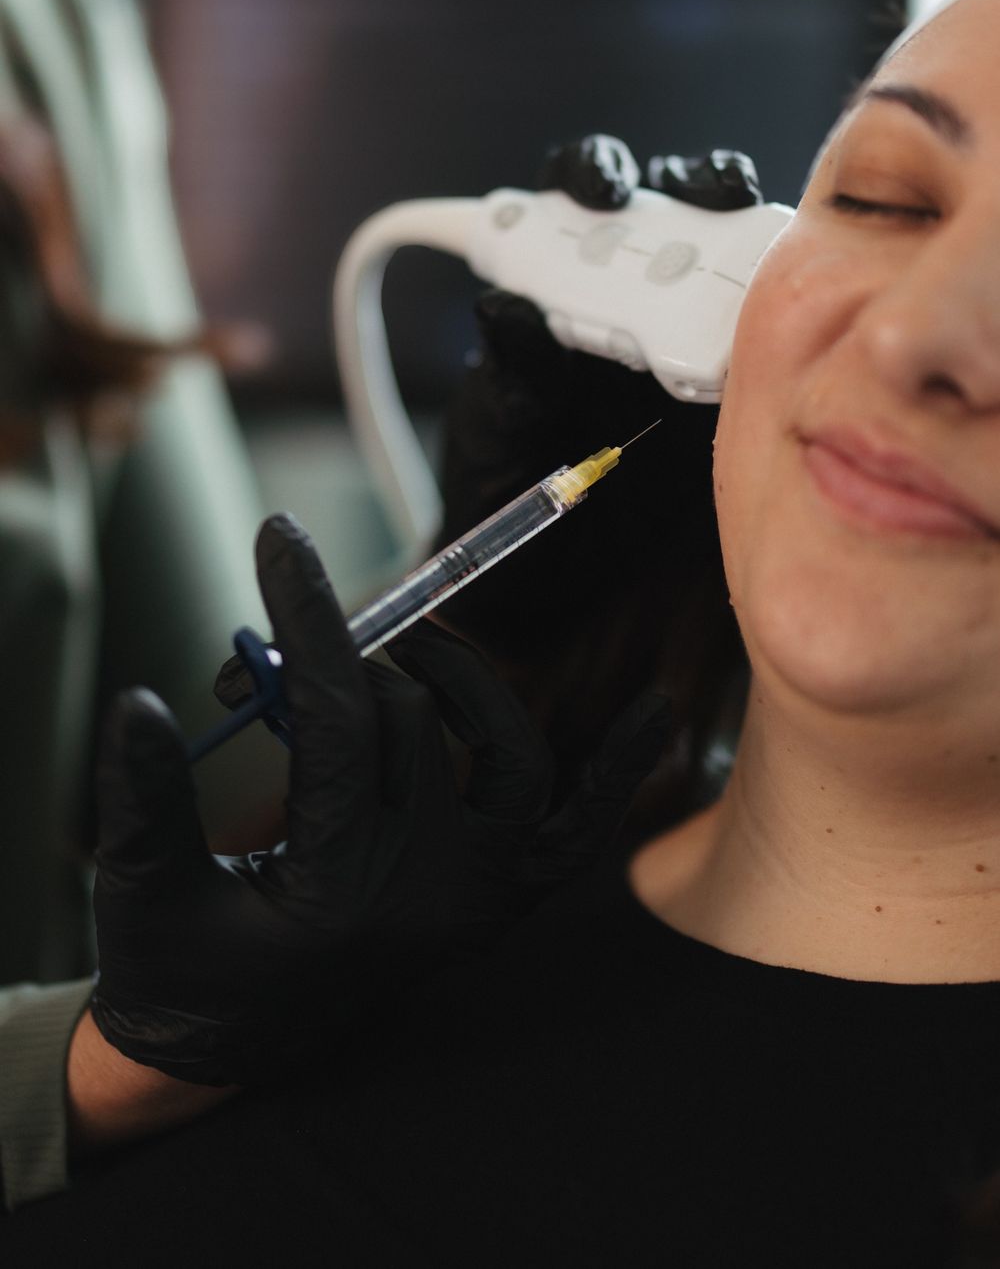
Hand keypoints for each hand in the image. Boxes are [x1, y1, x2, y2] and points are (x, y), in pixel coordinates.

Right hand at [91, 515, 669, 1085]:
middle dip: (340, 660)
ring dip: (464, 684)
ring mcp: (480, 901)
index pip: (340, 717)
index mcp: (340, 890)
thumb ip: (141, 798)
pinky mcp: (501, 903)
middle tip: (277, 649)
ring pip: (510, 757)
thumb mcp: (140, 889)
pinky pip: (579, 831)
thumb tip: (140, 702)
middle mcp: (431, 896)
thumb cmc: (179, 965)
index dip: (310, 618)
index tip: (282, 541)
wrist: (232, 1046)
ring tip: (401, 649)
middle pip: (411, 723)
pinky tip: (659, 709)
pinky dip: (617, 769)